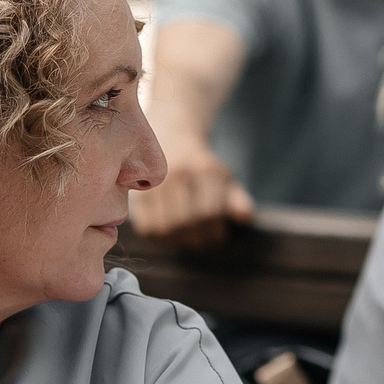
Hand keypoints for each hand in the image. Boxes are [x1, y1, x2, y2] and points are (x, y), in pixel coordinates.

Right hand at [126, 139, 252, 248]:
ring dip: (179, 241)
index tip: (219, 236)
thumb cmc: (202, 169)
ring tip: (187, 236)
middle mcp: (176, 175)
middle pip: (187, 223)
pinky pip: (147, 229)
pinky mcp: (137, 196)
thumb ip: (236, 198)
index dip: (216, 232)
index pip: (209, 213)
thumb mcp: (223, 178)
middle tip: (204, 240)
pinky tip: (171, 231)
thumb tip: (245, 216)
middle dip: (199, 239)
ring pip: (166, 229)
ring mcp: (154, 185)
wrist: (170, 142)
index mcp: (204, 169)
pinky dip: (160, 237)